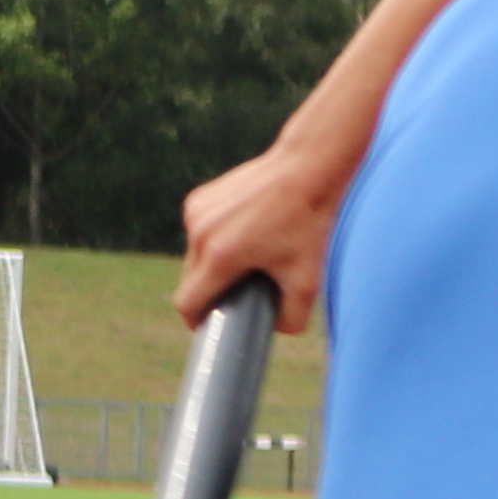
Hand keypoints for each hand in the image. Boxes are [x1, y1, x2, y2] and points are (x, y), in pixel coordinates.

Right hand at [177, 144, 346, 337]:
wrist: (307, 168)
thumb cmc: (310, 224)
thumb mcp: (310, 279)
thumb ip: (293, 318)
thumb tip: (273, 329)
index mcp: (220, 256)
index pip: (188, 302)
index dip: (197, 321)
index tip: (210, 327)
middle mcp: (200, 233)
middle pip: (191, 280)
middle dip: (211, 292)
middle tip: (239, 296)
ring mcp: (196, 213)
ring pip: (194, 255)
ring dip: (214, 265)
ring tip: (250, 261)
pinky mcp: (199, 198)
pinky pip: (200, 232)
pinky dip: (216, 240)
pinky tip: (246, 235)